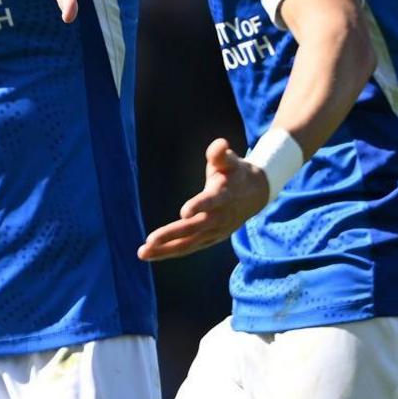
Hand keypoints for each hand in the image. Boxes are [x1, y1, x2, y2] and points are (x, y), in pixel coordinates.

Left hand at [138, 137, 269, 260]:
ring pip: (189, 243)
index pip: (212, 201)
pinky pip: (187, 247)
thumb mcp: (230, 161)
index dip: (199, 205)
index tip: (184, 212)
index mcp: (224, 195)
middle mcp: (220, 216)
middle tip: (150, 240)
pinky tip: (149, 253)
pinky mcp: (209, 239)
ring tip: (142, 252)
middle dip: (172, 234)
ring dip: (165, 250)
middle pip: (195, 228)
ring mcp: (216, 231)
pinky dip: (168, 252)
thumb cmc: (235, 173)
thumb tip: (219, 144)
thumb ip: (220, 154)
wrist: (255, 194)